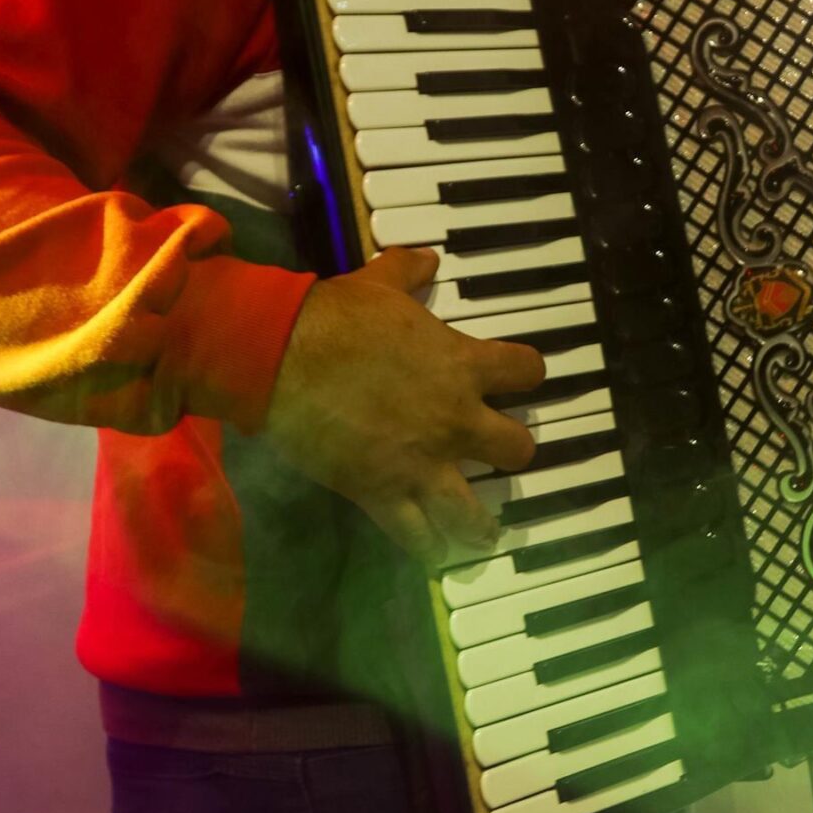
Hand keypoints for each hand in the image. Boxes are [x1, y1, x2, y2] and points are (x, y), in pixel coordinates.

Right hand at [264, 247, 544, 567]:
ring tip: (482, 534)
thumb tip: (426, 256)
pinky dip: (428, 550)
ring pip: (474, 512)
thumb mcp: (376, 283)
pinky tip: (435, 556)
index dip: (527, 373)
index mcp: (462, 364)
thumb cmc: (335, 317)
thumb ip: (407, 272)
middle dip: (512, 453)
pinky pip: (418, 537)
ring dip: (481, 525)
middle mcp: (455, 420)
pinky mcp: (384, 494)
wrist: (284, 356)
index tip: (523, 378)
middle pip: (517, 449)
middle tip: (500, 455)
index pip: (526, 371)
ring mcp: (423, 463)